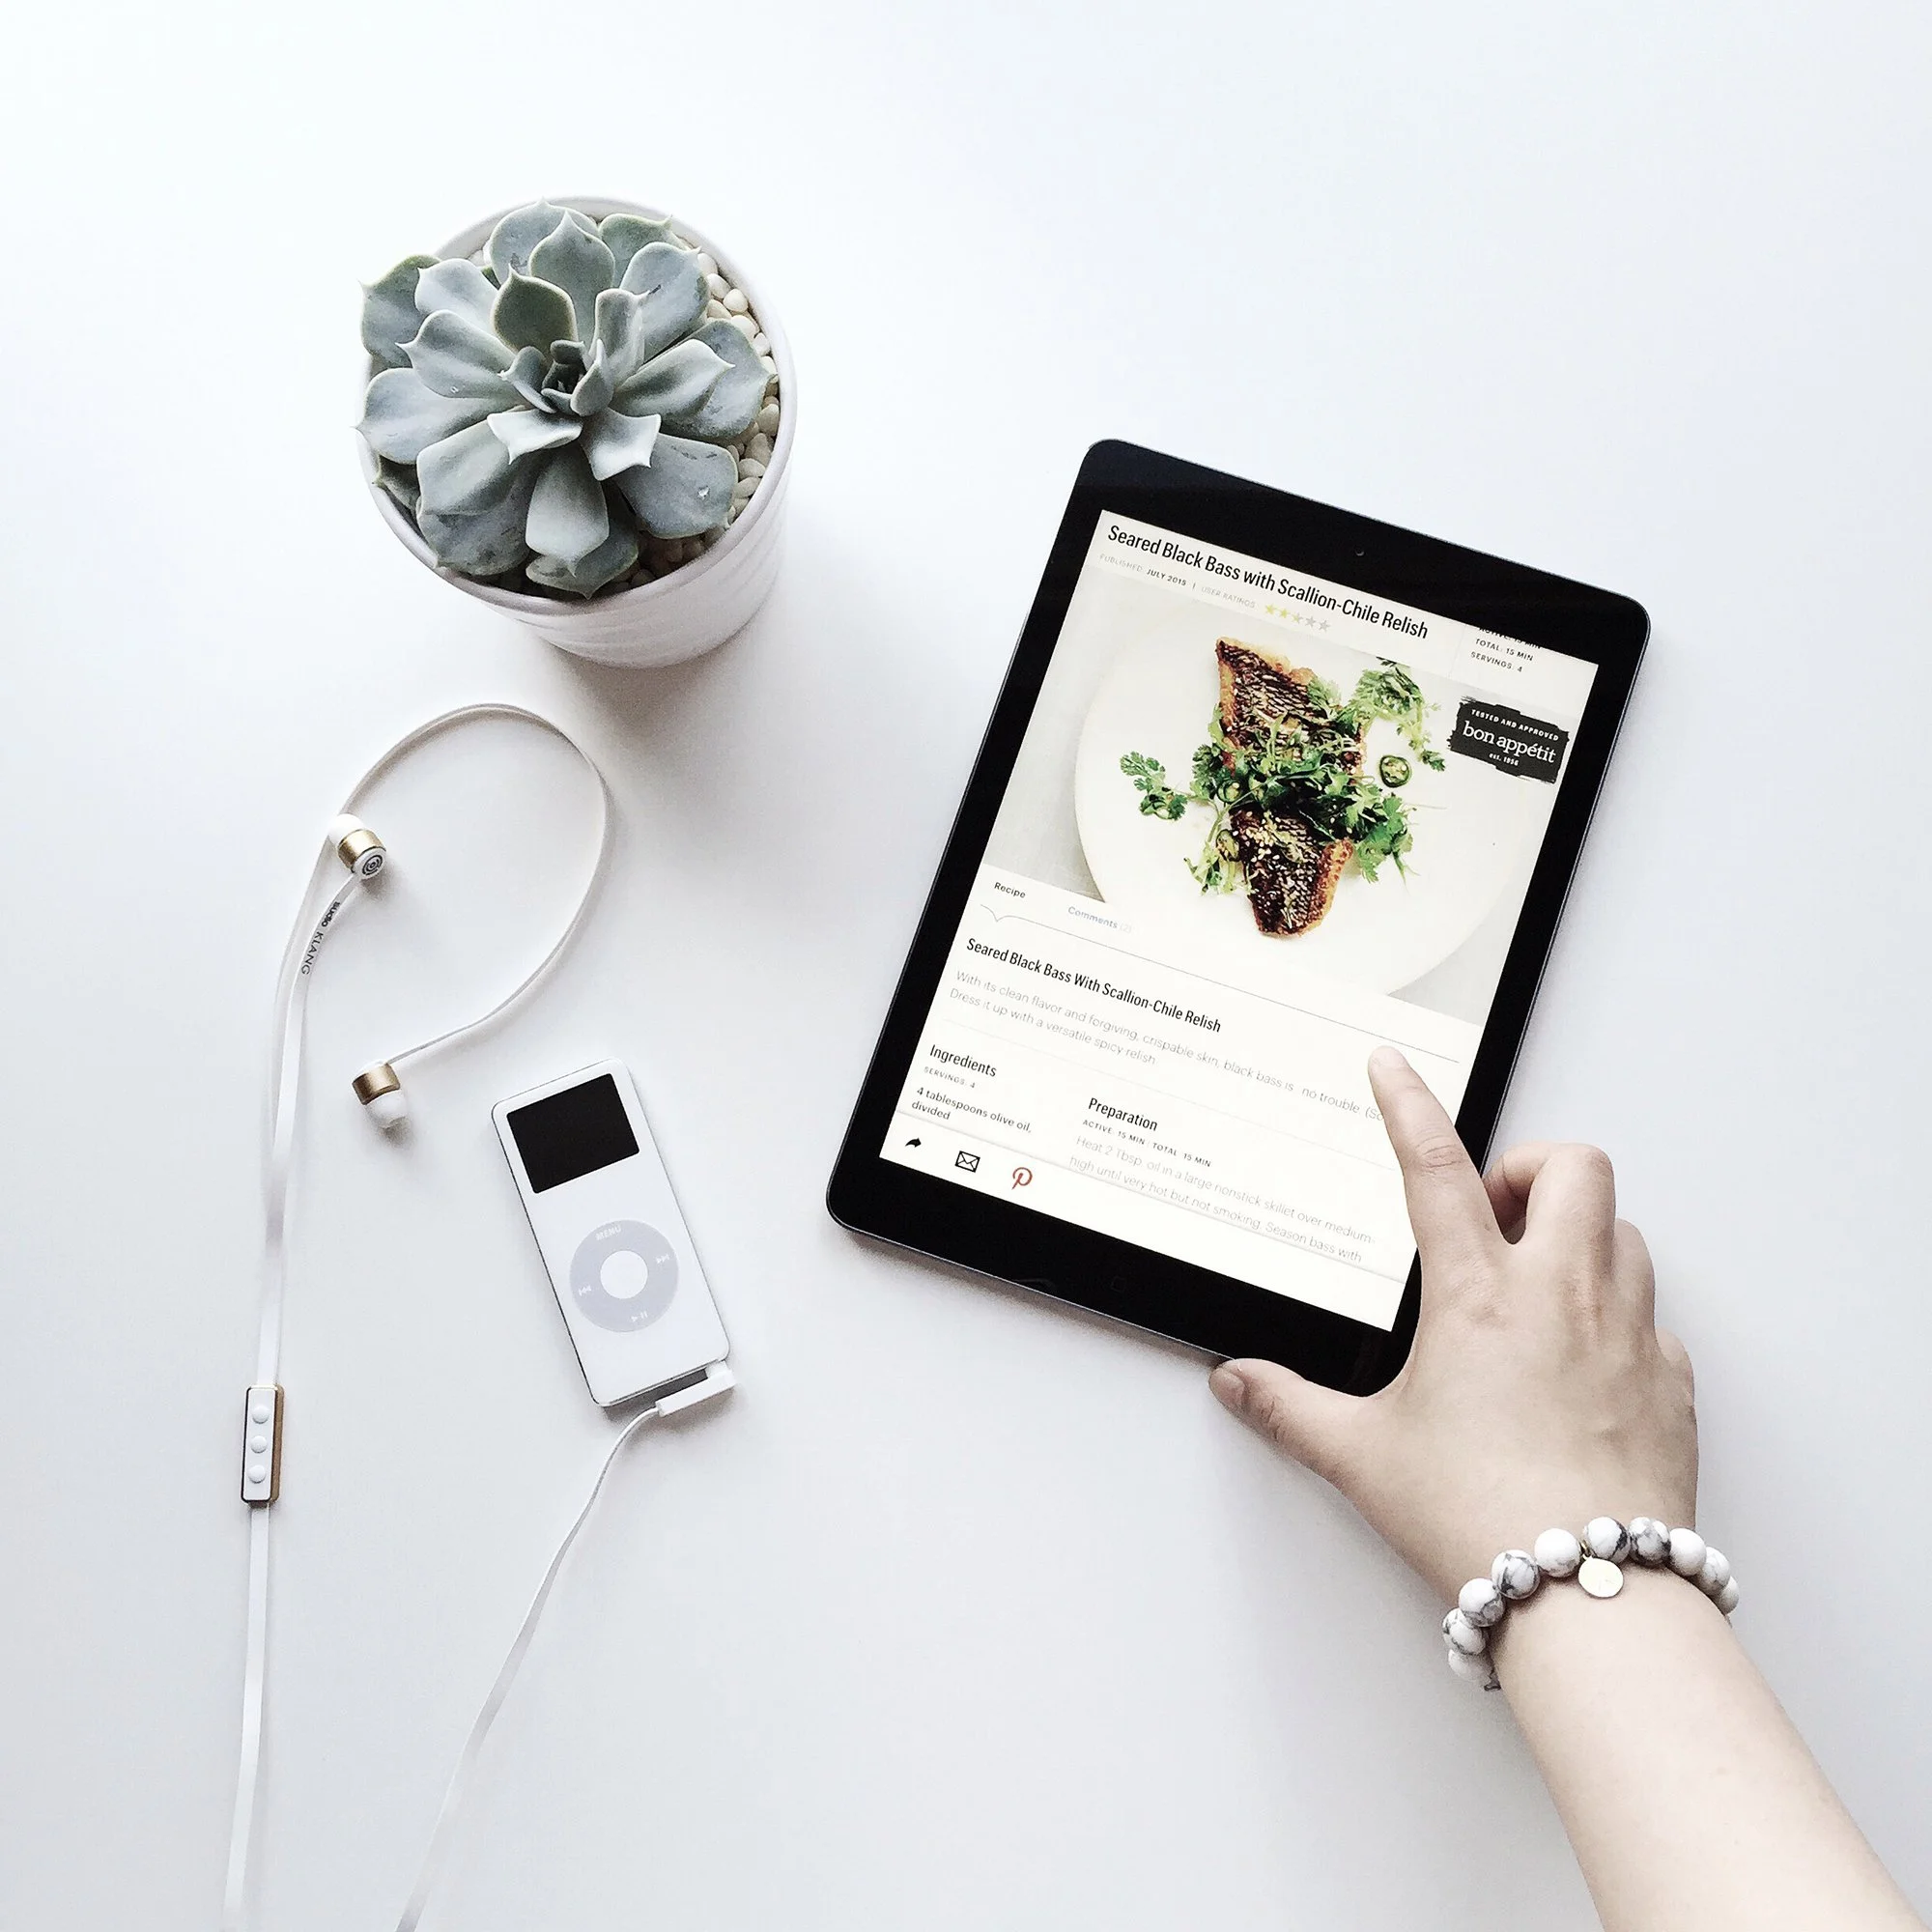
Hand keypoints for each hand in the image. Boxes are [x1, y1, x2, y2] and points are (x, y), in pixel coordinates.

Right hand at [1210, 1047, 1696, 1602]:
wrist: (1589, 1596)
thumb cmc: (1480, 1520)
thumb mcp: (1363, 1456)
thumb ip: (1292, 1408)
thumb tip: (1240, 1383)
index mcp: (1478, 1297)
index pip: (1435, 1166)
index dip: (1407, 1104)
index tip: (1393, 1069)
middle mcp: (1560, 1297)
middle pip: (1573, 1166)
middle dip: (1531, 1165)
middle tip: (1495, 1209)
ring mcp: (1627, 1334)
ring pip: (1626, 1230)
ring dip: (1583, 1232)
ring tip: (1538, 1279)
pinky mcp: (1671, 1382)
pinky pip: (1655, 1313)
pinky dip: (1621, 1312)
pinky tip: (1585, 1357)